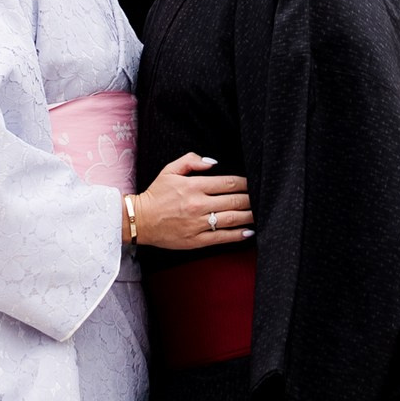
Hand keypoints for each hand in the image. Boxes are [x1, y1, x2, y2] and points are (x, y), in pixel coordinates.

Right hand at [134, 150, 252, 252]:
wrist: (139, 220)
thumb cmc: (155, 194)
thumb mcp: (169, 170)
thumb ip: (191, 160)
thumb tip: (213, 163)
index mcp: (194, 186)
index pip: (228, 183)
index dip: (245, 183)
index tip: (252, 184)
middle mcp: (198, 204)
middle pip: (234, 201)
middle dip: (251, 200)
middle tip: (260, 199)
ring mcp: (198, 223)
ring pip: (232, 219)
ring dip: (249, 216)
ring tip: (259, 214)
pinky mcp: (196, 240)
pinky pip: (222, 237)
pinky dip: (238, 235)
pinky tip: (249, 232)